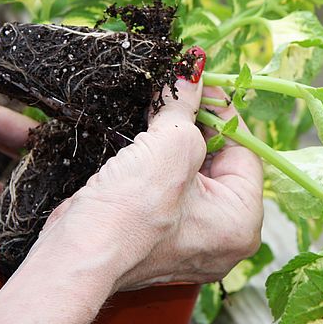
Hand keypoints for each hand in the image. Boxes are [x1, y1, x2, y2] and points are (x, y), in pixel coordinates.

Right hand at [35, 76, 263, 291]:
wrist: (77, 254)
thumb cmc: (134, 210)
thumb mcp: (172, 143)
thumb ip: (186, 104)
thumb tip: (191, 69)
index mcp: (243, 221)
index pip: (246, 151)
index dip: (222, 111)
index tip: (202, 82)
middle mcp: (223, 236)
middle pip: (219, 162)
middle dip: (197, 123)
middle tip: (179, 90)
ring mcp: (189, 239)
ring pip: (190, 173)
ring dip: (174, 138)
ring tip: (161, 104)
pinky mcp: (158, 236)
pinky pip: (169, 189)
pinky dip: (157, 161)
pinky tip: (144, 133)